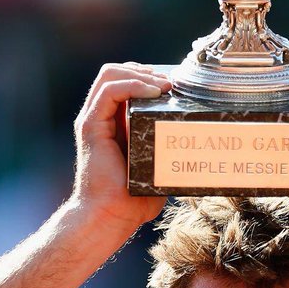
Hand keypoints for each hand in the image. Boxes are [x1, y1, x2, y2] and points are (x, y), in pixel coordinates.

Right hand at [68, 62, 171, 238]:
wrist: (110, 217)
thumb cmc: (132, 200)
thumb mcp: (157, 168)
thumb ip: (168, 152)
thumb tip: (197, 146)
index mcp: (113, 123)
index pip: (125, 82)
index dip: (148, 77)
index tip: (173, 85)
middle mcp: (101, 117)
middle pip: (116, 72)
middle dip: (145, 70)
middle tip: (171, 82)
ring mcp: (94, 120)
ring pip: (110, 74)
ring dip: (140, 74)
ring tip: (163, 86)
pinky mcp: (91, 126)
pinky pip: (109, 91)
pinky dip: (132, 85)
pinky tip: (153, 93)